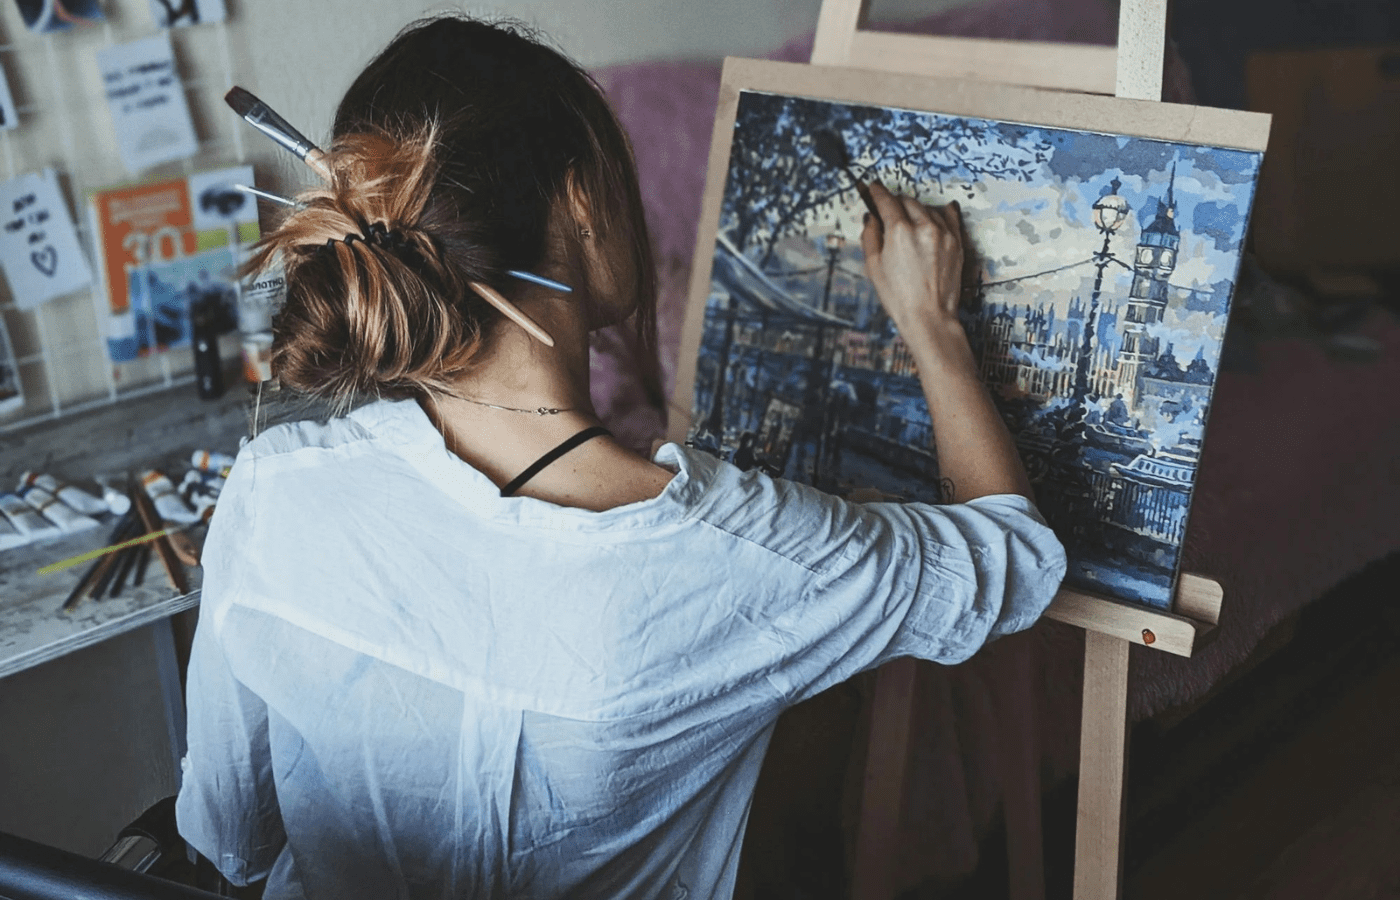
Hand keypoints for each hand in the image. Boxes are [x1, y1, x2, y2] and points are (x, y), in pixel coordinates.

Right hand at [860, 182, 964, 338]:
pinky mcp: (956, 242)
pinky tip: (936, 211)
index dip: (877, 192)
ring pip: (927, 207)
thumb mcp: (873, 267)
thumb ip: (870, 236)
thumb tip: (871, 218)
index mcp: (899, 231)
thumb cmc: (899, 297)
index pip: (886, 200)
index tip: (873, 188)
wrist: (929, 317)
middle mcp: (924, 226)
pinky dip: (940, 212)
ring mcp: (943, 233)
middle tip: (888, 209)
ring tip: (909, 220)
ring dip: (916, 209)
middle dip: (896, 202)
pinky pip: (949, 216)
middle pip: (907, 201)